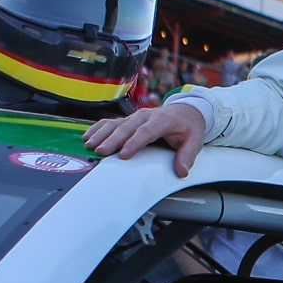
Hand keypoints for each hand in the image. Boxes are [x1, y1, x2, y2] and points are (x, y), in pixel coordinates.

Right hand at [83, 104, 205, 177]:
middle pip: (127, 127)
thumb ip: (188, 156)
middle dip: (113, 140)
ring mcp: (135, 117)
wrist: (186, 110)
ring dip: (102, 134)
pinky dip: (98, 128)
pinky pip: (110, 122)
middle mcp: (146, 116)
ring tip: (90, 144)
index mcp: (163, 120)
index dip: (134, 142)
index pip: (146, 131)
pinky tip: (88, 136)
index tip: (124, 154)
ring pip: (115, 123)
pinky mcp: (128, 120)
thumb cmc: (188, 127)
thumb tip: (182, 171)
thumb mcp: (195, 141)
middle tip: (102, 151)